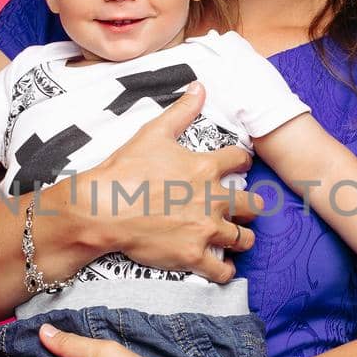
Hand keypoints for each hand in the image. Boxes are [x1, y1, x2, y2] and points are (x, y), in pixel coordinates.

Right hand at [76, 84, 264, 283]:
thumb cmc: (126, 169)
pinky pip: (222, 269)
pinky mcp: (193, 254)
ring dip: (244, 238)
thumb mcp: (153, 132)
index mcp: (206, 168)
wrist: (103, 207)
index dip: (243, 161)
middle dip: (253, 206)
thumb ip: (181, 110)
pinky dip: (225, 270)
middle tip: (246, 209)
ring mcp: (205, 229)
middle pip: (252, 204)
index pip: (240, 160)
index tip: (241, 165)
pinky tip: (223, 268)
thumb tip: (199, 86)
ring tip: (239, 238)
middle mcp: (213, 199)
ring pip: (243, 238)